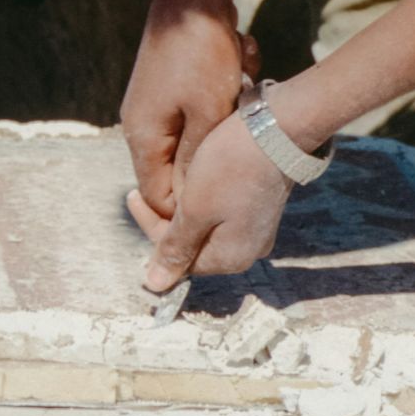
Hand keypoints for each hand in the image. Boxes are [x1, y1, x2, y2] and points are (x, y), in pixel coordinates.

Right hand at [120, 0, 260, 219]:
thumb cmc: (201, 54)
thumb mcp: (208, 115)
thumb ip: (194, 163)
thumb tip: (189, 204)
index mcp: (142, 137)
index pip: (158, 197)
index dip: (192, 204)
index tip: (228, 190)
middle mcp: (141, 124)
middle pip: (178, 167)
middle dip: (216, 150)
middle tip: (242, 125)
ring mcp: (156, 103)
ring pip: (197, 134)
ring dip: (227, 117)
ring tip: (242, 84)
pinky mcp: (173, 86)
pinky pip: (203, 107)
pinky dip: (227, 91)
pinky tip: (240, 62)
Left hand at [127, 109, 292, 289]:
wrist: (279, 129)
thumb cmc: (233, 168)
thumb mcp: (195, 210)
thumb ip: (175, 249)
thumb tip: (155, 286)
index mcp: (231, 258)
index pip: (178, 259)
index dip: (152, 228)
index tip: (134, 196)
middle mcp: (247, 250)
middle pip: (192, 243)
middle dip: (167, 216)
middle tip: (147, 186)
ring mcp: (257, 229)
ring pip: (205, 224)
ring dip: (183, 205)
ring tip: (170, 178)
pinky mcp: (260, 206)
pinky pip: (222, 210)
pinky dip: (202, 196)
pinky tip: (195, 174)